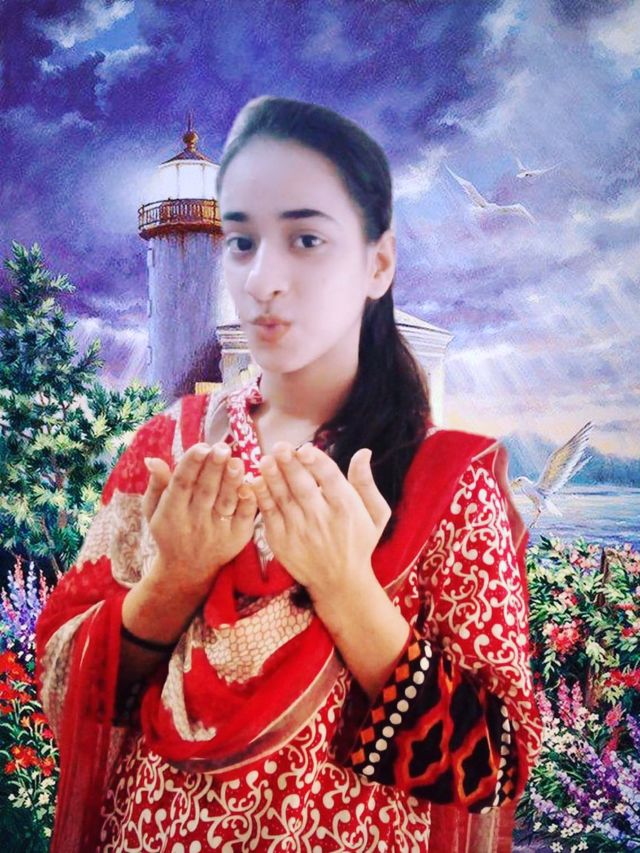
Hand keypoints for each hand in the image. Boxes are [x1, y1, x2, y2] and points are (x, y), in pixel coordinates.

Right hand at [141, 441, 257, 593]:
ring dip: (232, 481)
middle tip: (222, 447)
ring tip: (237, 461)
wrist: (187, 571)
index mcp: (171, 512)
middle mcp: (194, 522)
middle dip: (214, 468)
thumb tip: (152, 459)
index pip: (181, 484)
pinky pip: (243, 518)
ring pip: (225, 502)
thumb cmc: (169, 531)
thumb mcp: (154, 510)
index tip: (201, 446)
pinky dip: (248, 502)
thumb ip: (157, 485)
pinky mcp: (236, 539)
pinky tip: (250, 485)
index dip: (191, 465)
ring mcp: (216, 532)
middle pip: (205, 491)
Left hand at [248, 441, 390, 602]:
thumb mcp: (375, 514)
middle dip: (290, 466)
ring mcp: (299, 531)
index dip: (317, 462)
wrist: (340, 582)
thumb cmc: (359, 542)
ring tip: (264, 460)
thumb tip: (363, 452)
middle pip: (303, 487)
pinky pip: (269, 515)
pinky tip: (256, 481)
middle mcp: (322, 518)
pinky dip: (262, 498)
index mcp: (346, 508)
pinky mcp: (281, 541)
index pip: (330, 479)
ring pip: (283, 499)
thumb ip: (366, 483)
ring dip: (272, 478)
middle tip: (279, 447)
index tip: (305, 448)